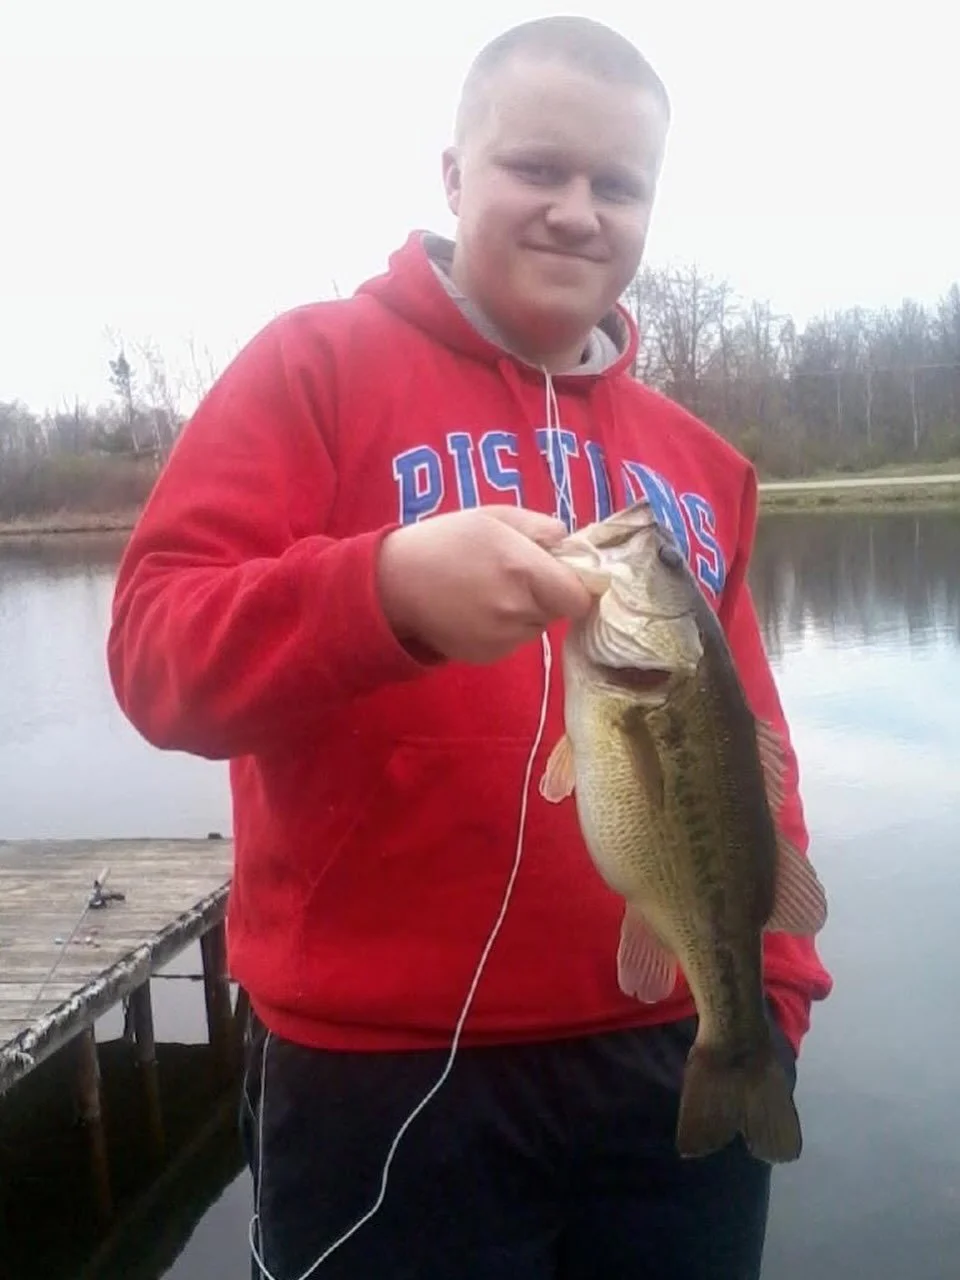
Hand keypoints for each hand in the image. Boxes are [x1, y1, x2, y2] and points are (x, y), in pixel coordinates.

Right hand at [377, 505, 592, 663]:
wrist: (393, 584)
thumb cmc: (445, 541)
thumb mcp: (492, 516)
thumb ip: (540, 527)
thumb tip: (570, 542)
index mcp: (524, 570)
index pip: (580, 597)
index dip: (576, 585)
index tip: (562, 574)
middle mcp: (518, 610)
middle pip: (558, 611)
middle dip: (546, 594)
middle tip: (514, 575)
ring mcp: (502, 638)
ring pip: (535, 627)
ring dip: (525, 611)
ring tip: (489, 590)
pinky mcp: (487, 656)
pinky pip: (513, 641)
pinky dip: (504, 628)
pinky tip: (476, 610)